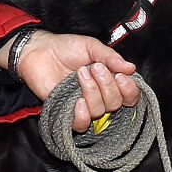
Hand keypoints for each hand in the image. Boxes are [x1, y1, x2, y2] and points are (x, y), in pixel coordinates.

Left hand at [15, 32, 139, 131]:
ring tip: (80, 73)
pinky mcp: (66, 112)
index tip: (120, 76)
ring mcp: (83, 105)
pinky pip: (80, 125)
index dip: (129, 90)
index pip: (129, 96)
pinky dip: (82, 115)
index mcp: (109, 81)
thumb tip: (131, 68)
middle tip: (94, 68)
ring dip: (92, 91)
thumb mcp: (91, 46)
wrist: (40, 50)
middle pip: (115, 104)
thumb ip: (110, 57)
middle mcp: (99, 96)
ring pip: (99, 111)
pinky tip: (77, 101)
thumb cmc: (65, 47)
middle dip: (107, 85)